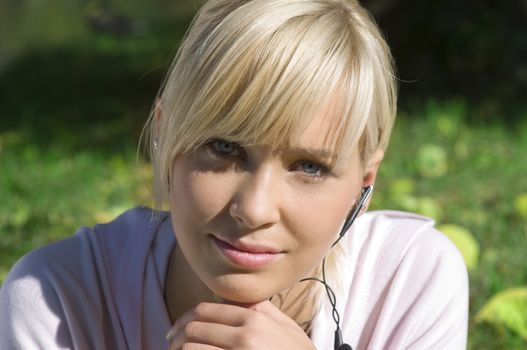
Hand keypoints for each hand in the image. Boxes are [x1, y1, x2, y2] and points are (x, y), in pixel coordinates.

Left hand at [167, 300, 315, 349]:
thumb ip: (264, 310)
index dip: (186, 318)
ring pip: (191, 349)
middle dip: (178, 336)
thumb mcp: (288, 328)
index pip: (207, 310)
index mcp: (255, 320)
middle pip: (195, 328)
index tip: (176, 329)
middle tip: (172, 343)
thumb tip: (239, 301)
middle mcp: (244, 337)